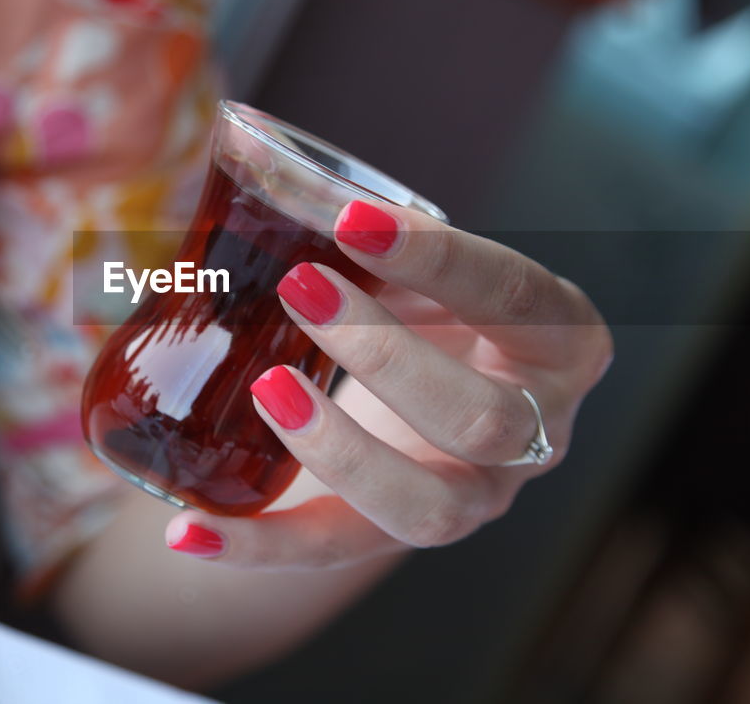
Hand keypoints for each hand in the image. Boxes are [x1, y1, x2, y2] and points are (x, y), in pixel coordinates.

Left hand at [163, 200, 611, 567]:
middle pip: (481, 417)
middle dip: (386, 356)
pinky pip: (337, 552)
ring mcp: (482, 497)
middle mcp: (537, 429)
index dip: (437, 259)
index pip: (512, 295)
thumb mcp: (427, 274)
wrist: (435, 396)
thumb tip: (276, 196)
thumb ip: (378, 248)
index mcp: (559, 337)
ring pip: (426, 507)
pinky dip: (259, 546)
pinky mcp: (409, 536)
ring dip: (341, 451)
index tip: (352, 221)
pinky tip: (190, 530)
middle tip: (301, 291)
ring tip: (267, 389)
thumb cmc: (434, 313)